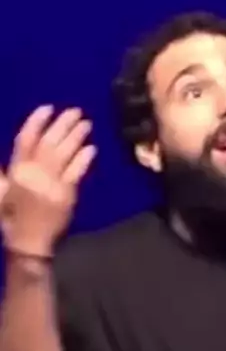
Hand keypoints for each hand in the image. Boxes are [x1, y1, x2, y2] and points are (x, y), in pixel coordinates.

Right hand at [0, 106, 95, 255]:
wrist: (28, 242)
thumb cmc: (12, 217)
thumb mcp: (0, 192)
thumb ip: (0, 171)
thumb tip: (0, 155)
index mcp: (16, 171)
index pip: (26, 139)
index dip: (37, 121)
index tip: (48, 108)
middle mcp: (33, 174)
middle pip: (49, 143)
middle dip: (62, 124)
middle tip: (76, 111)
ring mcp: (51, 184)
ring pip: (64, 154)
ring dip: (76, 137)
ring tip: (86, 124)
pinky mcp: (66, 195)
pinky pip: (76, 172)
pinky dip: (83, 159)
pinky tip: (91, 148)